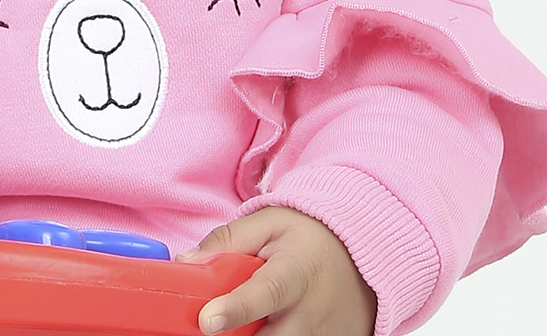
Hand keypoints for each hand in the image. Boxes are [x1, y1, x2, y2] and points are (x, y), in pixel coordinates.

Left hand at [178, 206, 376, 335]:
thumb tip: (186, 262)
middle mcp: (313, 312)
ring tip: (248, 317)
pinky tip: (268, 324)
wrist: (360, 256)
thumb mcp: (268, 223)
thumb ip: (227, 241)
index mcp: (297, 271)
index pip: (265, 294)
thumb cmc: (307, 237)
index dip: (235, 309)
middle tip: (216, 321)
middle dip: (239, 335)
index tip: (206, 320)